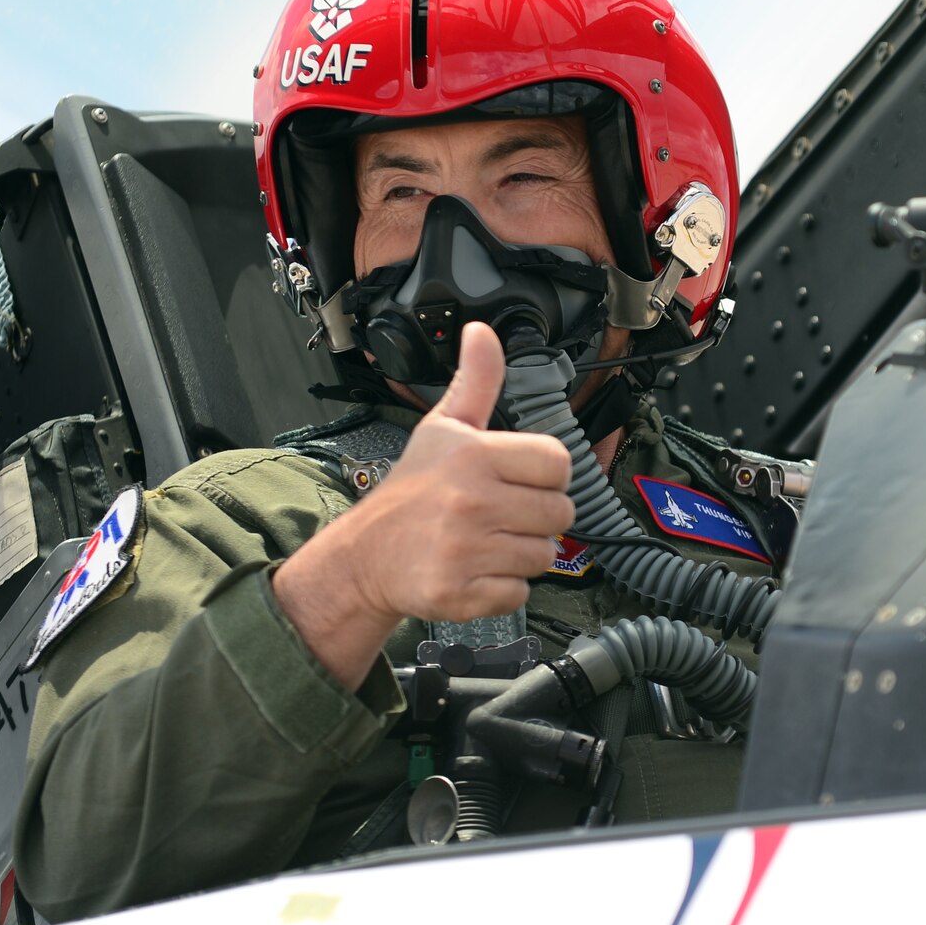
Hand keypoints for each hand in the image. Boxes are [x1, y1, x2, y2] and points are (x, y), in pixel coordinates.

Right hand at [273, 322, 573, 686]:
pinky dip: (504, 587)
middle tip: (502, 513)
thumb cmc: (412, 490)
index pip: (558, 463)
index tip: (517, 479)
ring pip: (544, 555)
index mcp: (473, 455)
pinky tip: (476, 568)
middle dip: (537, 516)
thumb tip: (482, 332)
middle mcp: (471, 501)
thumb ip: (475, 381)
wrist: (365, 556)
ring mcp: (465, 549)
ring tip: (487, 540)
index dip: (544, 474)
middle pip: (560, 514)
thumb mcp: (442, 428)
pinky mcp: (461, 592)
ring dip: (522, 552)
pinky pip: (519, 591)